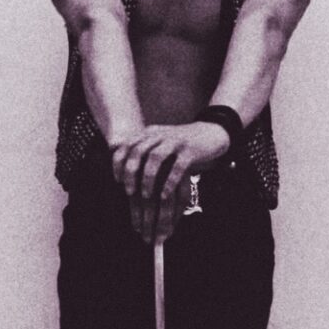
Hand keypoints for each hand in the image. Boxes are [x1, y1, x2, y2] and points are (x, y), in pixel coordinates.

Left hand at [111, 121, 230, 240]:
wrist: (211, 133)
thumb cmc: (181, 144)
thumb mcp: (159, 142)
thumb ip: (143, 149)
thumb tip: (122, 166)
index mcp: (149, 133)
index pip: (127, 145)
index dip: (119, 163)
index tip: (117, 180)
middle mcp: (160, 135)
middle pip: (138, 151)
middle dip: (130, 173)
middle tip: (129, 192)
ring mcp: (175, 141)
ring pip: (156, 157)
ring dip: (148, 178)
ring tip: (146, 195)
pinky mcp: (191, 150)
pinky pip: (178, 167)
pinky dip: (169, 182)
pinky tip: (165, 196)